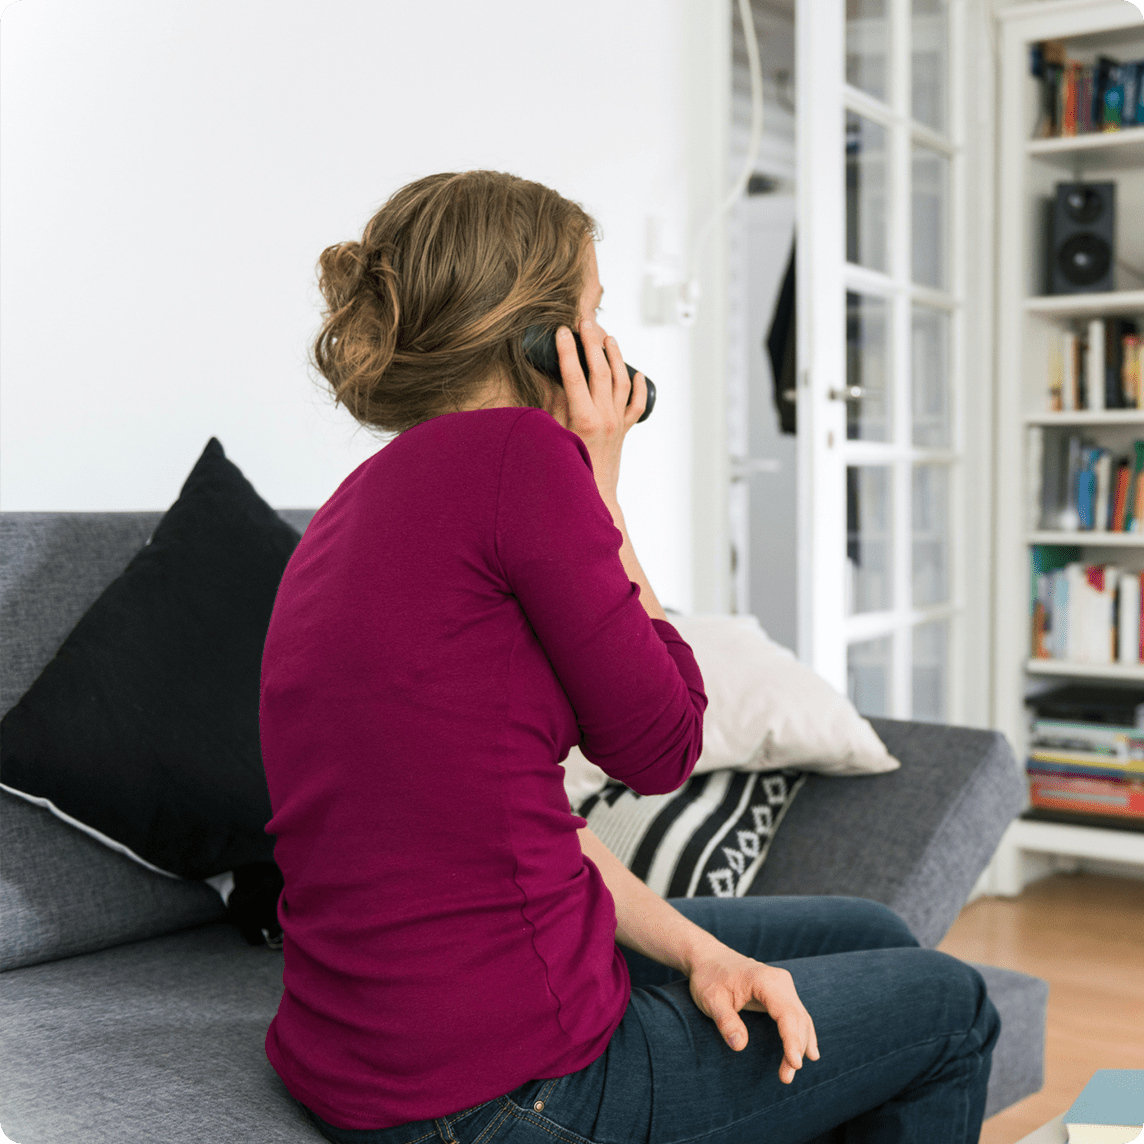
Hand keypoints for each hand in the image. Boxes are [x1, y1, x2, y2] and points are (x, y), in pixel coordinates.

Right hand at [553, 316, 647, 505]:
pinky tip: (637, 373)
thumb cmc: (567, 468)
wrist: (592, 497)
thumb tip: (546, 375)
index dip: (567, 349)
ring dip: (615, 356)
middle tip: (585, 322)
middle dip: (592, 342)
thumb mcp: (552, 433)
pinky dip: (637, 387)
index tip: (561, 330)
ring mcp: (618, 423)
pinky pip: (636, 405)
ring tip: (608, 337)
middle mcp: (605, 417)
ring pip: (621, 381)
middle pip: (601, 370)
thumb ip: (551, 403)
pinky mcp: (624, 431)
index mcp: (583, 418)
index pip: (573, 374)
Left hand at [687, 945, 819, 1083]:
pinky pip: (797, 1015)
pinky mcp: (781, 992)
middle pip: (797, 1019)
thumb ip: (726, 1021)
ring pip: (800, 1019)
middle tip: (786, 1078)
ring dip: (800, 1045)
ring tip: (791, 1072)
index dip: (792, 1040)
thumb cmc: (709, 978)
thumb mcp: (710, 999)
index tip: (794, 1064)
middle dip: (795, 1049)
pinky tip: (811, 1053)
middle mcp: (780, 981)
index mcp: (764, 980)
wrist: (708, 958)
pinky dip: (802, 1034)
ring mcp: (783, 985)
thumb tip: (740, 1045)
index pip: (786, 1013)